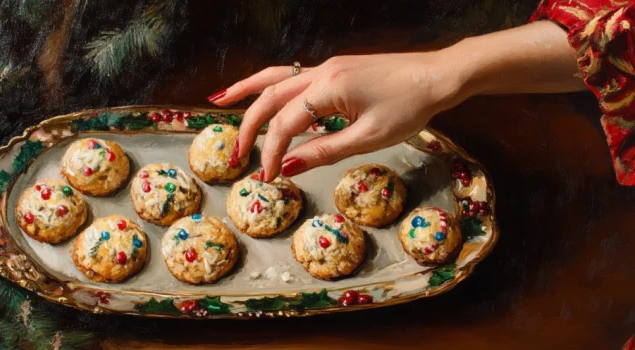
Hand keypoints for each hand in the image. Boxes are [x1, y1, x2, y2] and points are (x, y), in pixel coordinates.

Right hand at [208, 52, 464, 181]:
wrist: (439, 75)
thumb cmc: (410, 106)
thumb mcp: (369, 138)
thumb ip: (324, 151)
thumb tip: (290, 167)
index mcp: (328, 88)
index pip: (284, 124)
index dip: (271, 153)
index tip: (267, 178)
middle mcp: (321, 72)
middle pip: (270, 97)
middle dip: (248, 127)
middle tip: (235, 156)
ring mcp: (327, 67)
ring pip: (276, 78)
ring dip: (248, 92)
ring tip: (221, 100)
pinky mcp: (336, 69)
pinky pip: (294, 77)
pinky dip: (272, 86)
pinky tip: (266, 95)